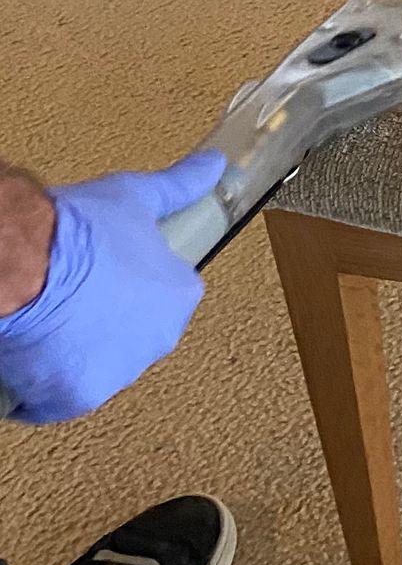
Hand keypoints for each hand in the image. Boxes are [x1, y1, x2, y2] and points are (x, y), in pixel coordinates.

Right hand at [0, 151, 223, 424]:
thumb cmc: (78, 232)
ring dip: (78, 350)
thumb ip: (180, 187)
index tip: (111, 272)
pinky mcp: (75, 399)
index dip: (134, 280)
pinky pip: (60, 396)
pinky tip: (34, 353)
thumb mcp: (136, 196)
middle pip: (133, 333)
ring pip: (98, 365)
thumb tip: (215, 165)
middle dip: (108, 319)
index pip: (167, 294)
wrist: (23, 266)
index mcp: (179, 299)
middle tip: (75, 292)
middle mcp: (157, 343)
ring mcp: (117, 375)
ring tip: (52, 317)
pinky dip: (46, 383)